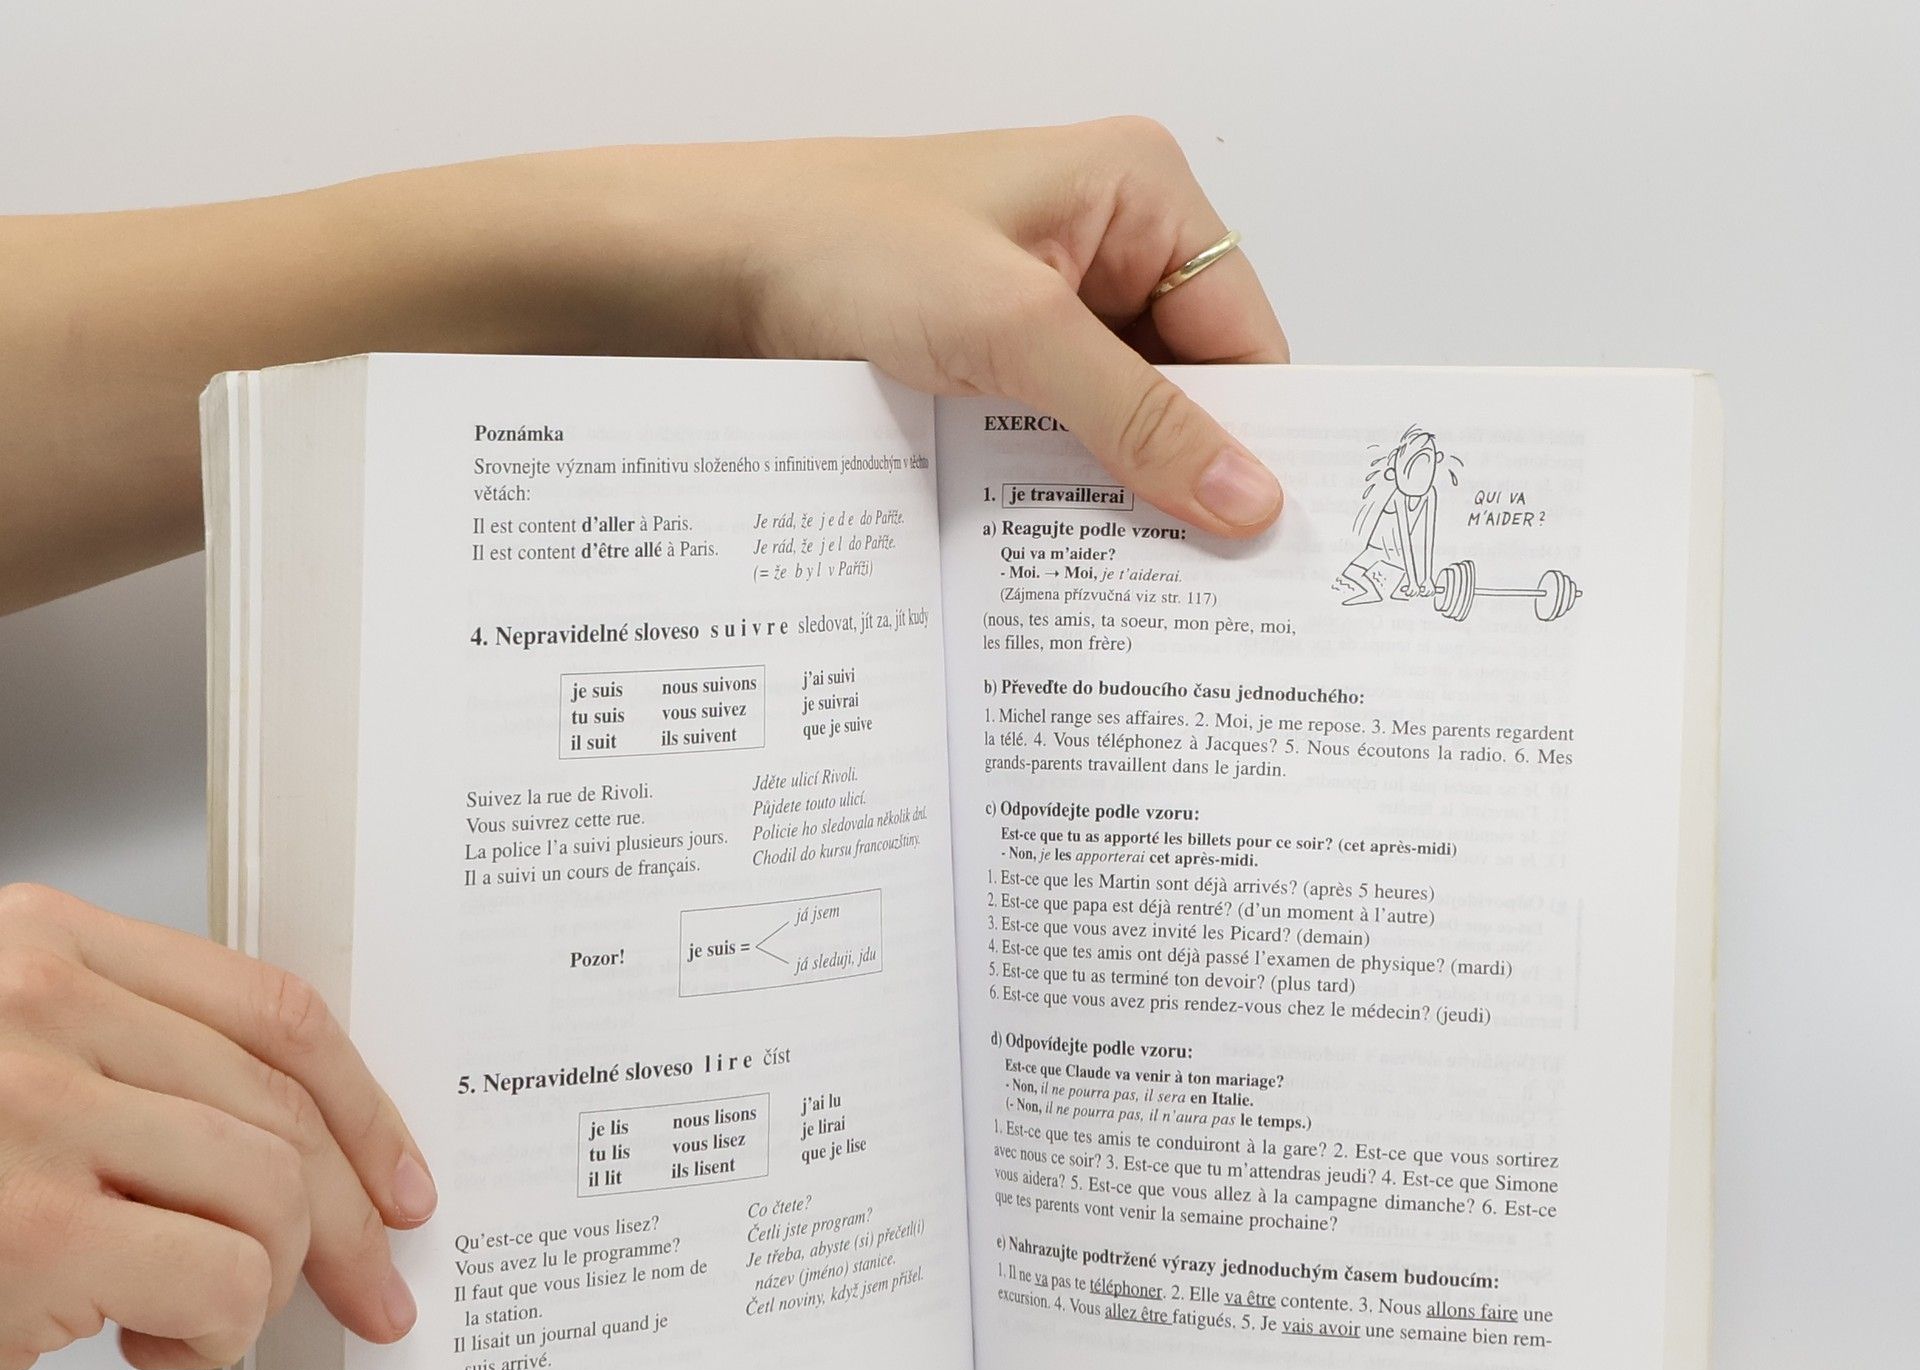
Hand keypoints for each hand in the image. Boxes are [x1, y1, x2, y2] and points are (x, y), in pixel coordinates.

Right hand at [0, 885, 433, 1369]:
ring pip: (272, 1194)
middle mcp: (38, 1005)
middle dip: (353, 1221)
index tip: (397, 1175)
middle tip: (372, 1290)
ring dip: (267, 1280)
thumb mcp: (11, 1062)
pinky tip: (149, 1341)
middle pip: (285, 1111)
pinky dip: (218, 1334)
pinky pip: (226, 1281)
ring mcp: (32, 1111)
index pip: (271, 1012)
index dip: (362, 1105)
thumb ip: (132, 1061)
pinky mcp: (35, 1229)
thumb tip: (300, 1143)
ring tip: (203, 1311)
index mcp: (43, 945)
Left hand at [498, 120, 1288, 536]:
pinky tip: (1058, 551)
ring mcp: (1040, 306)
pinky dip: (1058, 491)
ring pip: (1119, 421)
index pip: (1246, 334)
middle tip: (1208, 581)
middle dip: (1187, 473)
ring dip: (1117, 491)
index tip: (1269, 537)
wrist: (697, 271)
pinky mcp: (987, 360)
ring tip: (1134, 578)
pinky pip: (1055, 437)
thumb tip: (1244, 496)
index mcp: (1138, 190)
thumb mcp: (1013, 332)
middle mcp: (1101, 242)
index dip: (1261, 436)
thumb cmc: (836, 243)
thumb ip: (1138, 419)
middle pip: (1188, 385)